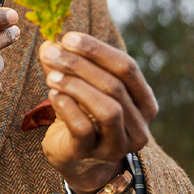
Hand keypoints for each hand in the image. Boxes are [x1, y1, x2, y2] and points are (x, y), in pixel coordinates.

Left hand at [38, 32, 157, 193]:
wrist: (73, 155)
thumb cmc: (81, 112)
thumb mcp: (81, 84)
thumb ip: (69, 63)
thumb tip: (50, 43)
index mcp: (144, 101)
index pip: (128, 67)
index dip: (98, 50)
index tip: (68, 37)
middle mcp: (139, 125)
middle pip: (116, 86)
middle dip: (80, 65)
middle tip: (52, 53)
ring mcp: (119, 144)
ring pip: (107, 109)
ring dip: (76, 86)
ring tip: (51, 75)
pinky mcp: (94, 155)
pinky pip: (84, 129)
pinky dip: (67, 107)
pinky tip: (53, 95)